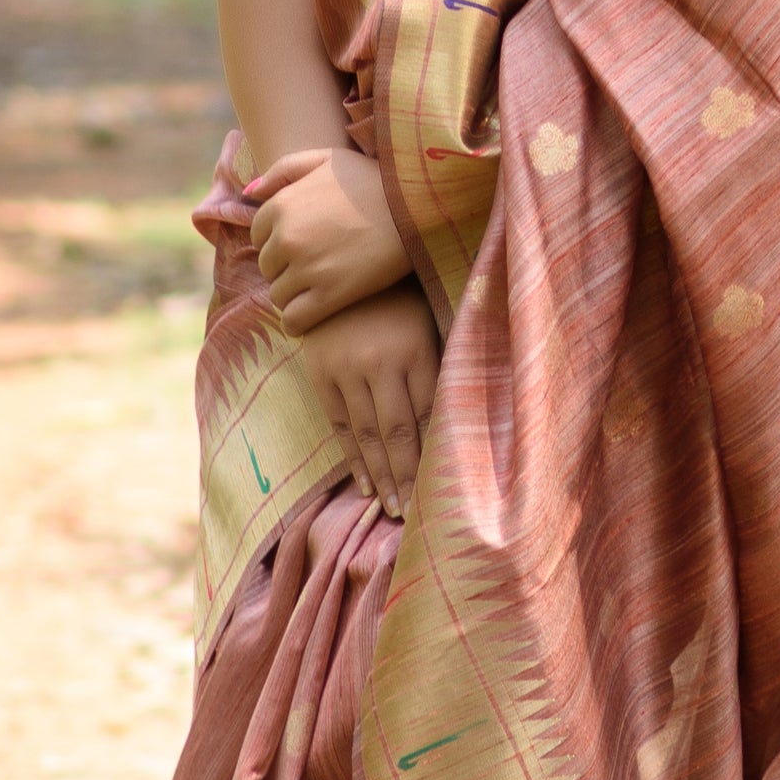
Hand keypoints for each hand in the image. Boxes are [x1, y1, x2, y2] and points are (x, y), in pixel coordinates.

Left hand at [248, 145, 412, 335]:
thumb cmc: (373, 179)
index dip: (278, 243)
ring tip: (314, 295)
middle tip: (312, 272)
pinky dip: (296, 324)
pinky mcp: (331, 296)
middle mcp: (287, 238)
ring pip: (278, 296)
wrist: (414, 207)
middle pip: (267, 267)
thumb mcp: (326, 158)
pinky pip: (295, 320)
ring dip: (292, 298)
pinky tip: (308, 322)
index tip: (300, 248)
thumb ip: (283, 171)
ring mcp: (308, 269)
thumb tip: (249, 193)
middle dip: (284, 270)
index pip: (258, 236)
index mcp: (281, 205)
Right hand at [300, 282, 439, 518]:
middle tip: (416, 516)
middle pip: (399, 433)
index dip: (436, 456)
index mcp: (417, 349)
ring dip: (382, 477)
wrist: (338, 264)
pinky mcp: (320, 372)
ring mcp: (347, 369)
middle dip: (408, 478)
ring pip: (367, 435)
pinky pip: (339, 425)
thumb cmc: (399, 298)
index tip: (445, 489)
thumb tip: (459, 426)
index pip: (430, 416)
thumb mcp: (429, 322)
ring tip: (393, 509)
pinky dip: (353, 457)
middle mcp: (381, 362)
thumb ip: (439, 368)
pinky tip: (365, 484)